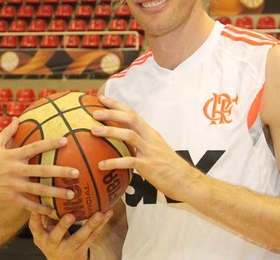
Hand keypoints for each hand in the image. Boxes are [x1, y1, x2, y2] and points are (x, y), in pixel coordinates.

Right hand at [0, 117, 79, 214]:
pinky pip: (29, 205)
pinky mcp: (10, 199)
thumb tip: (17, 118)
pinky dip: (41, 209)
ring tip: (71, 194)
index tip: (66, 140)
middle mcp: (15, 170)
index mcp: (13, 156)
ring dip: (56, 192)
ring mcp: (14, 186)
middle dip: (61, 171)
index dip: (51, 143)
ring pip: (39, 190)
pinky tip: (53, 211)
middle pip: (42, 171)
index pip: (35, 147)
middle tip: (76, 172)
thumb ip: (7, 133)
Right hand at [29, 211, 112, 259]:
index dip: (35, 217)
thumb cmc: (52, 239)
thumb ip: (45, 214)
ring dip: (91, 225)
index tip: (38, 206)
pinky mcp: (82, 250)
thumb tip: (47, 189)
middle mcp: (52, 244)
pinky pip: (93, 236)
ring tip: (100, 214)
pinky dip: (101, 224)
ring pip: (80, 237)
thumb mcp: (43, 230)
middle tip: (70, 216)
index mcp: (40, 237)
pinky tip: (108, 214)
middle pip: (57, 236)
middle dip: (63, 226)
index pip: (35, 227)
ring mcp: (68, 248)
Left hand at [91, 95, 205, 202]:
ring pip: (129, 135)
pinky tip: (101, 165)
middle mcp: (150, 138)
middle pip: (130, 119)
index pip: (132, 113)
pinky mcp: (149, 166)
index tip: (101, 99)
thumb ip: (139, 142)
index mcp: (150, 132)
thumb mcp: (154, 148)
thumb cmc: (168, 166)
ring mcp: (150, 151)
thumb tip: (120, 139)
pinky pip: (129, 161)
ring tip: (93, 131)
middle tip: (94, 113)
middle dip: (112, 113)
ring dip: (110, 131)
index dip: (117, 105)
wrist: (185, 180)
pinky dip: (114, 162)